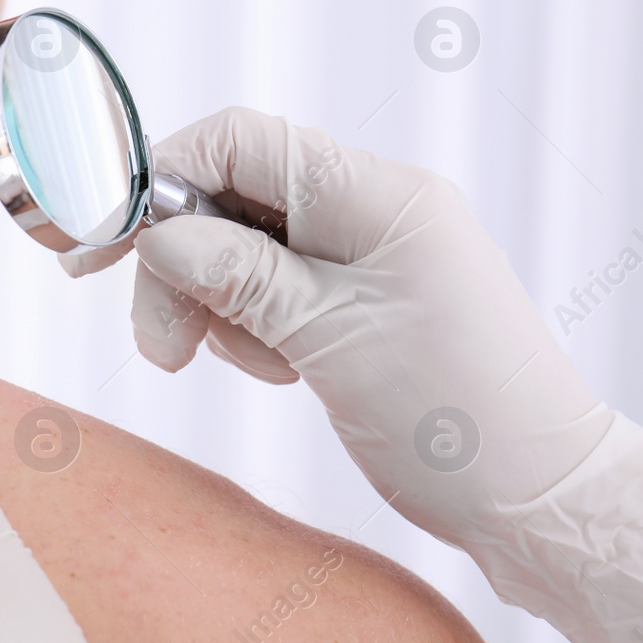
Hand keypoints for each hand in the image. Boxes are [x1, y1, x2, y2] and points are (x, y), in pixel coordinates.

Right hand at [64, 107, 642, 642]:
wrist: (534, 498)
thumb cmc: (458, 417)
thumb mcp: (328, 337)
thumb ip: (236, 274)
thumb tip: (158, 234)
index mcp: (376, 195)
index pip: (242, 143)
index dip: (164, 179)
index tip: (108, 241)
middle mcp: (369, 212)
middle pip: (231, 201)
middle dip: (181, 267)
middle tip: (160, 343)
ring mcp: (363, 258)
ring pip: (241, 252)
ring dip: (215, 307)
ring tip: (251, 367)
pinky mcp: (354, 303)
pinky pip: (270, 294)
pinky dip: (251, 330)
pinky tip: (280, 370)